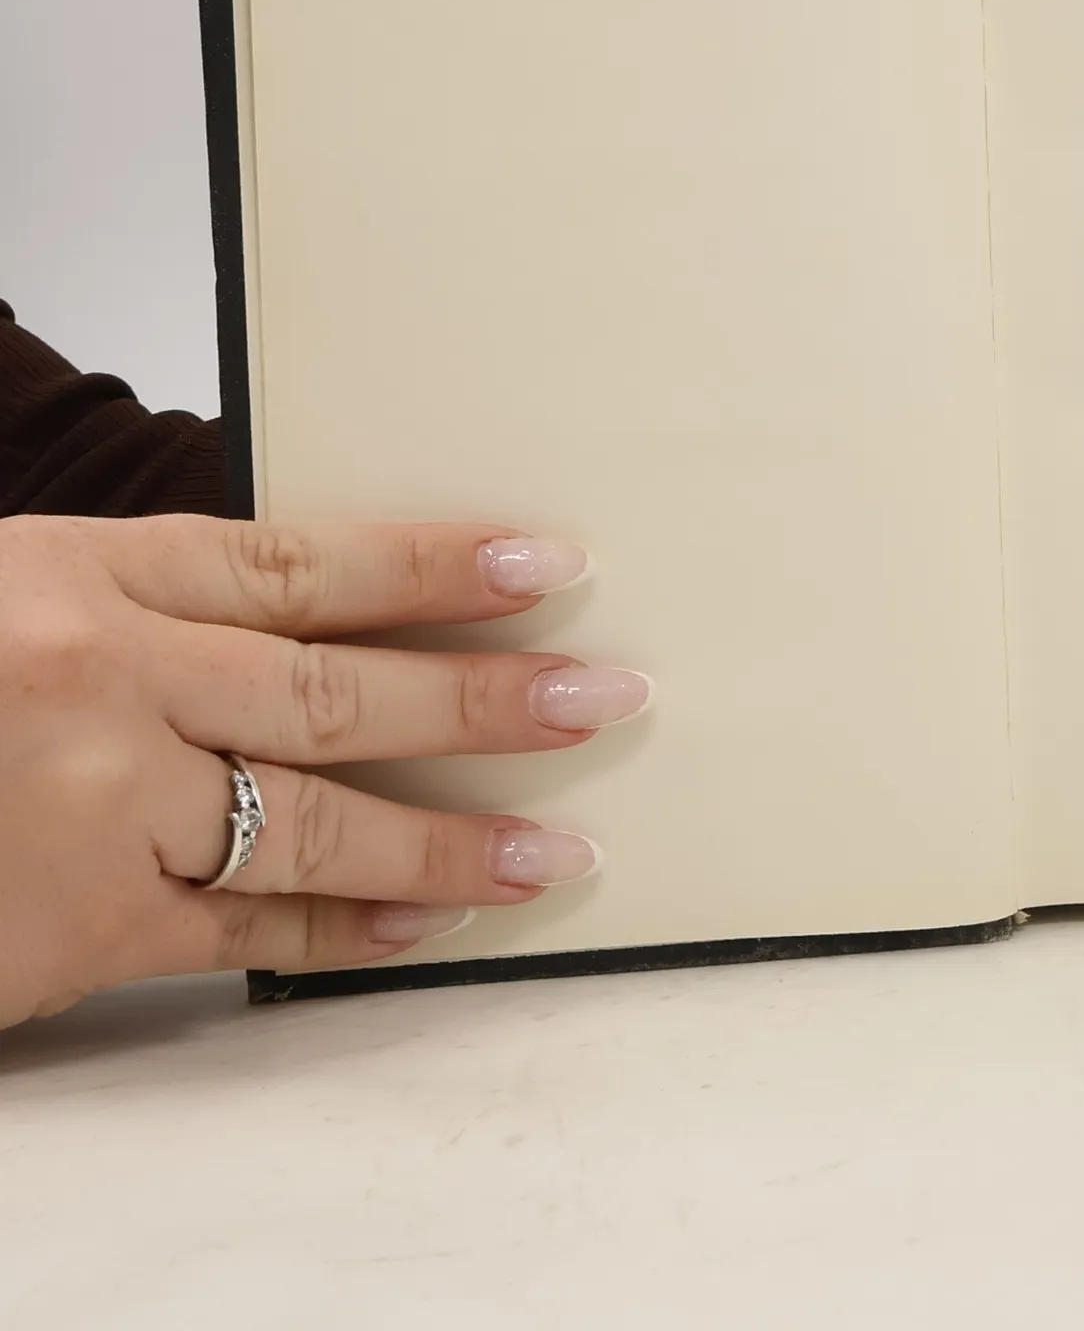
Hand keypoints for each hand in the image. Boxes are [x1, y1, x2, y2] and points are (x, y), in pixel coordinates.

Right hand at [0, 516, 649, 1027]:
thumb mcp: (18, 592)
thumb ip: (162, 608)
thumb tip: (330, 619)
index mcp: (87, 572)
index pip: (310, 562)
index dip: (441, 567)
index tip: (551, 565)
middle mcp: (102, 680)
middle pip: (338, 690)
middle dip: (488, 701)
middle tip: (608, 699)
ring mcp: (87, 809)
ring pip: (313, 825)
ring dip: (449, 845)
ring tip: (560, 853)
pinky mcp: (67, 931)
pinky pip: (239, 935)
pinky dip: (342, 939)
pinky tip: (429, 931)